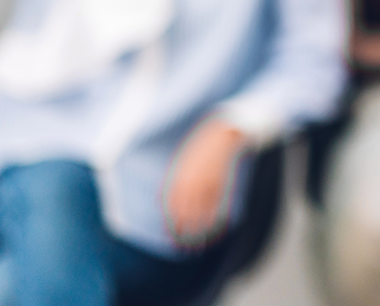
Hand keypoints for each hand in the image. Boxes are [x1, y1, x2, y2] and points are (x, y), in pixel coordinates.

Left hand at [164, 119, 247, 246]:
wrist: (221, 134)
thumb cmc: (198, 147)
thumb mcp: (179, 163)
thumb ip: (170, 182)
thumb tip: (158, 200)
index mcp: (178, 178)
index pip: (172, 207)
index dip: (172, 223)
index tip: (173, 236)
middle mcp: (191, 183)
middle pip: (185, 213)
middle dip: (184, 231)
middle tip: (184, 246)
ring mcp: (206, 183)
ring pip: (201, 212)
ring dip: (199, 229)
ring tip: (198, 243)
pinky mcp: (220, 183)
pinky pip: (215, 205)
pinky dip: (213, 218)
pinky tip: (212, 227)